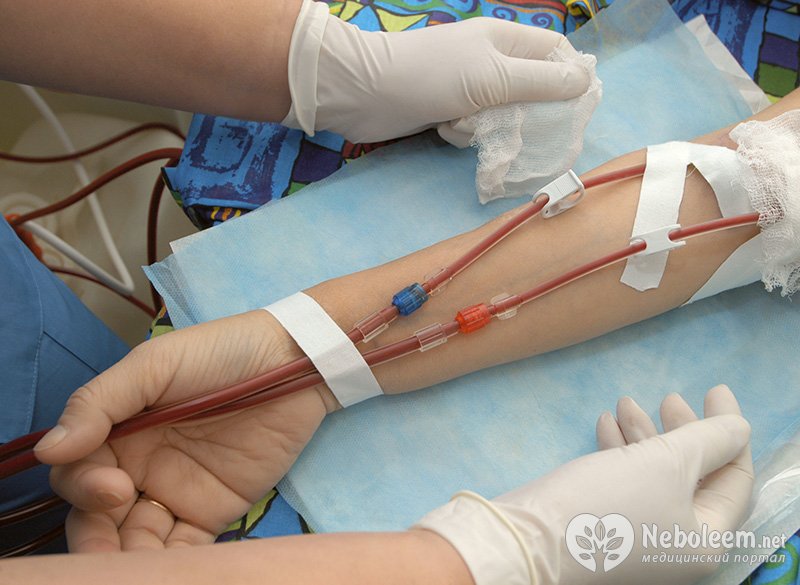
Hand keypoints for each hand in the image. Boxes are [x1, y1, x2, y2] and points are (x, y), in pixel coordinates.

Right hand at [33, 311, 332, 551]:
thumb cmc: (222, 353)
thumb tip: (48, 449)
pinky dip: (170, 565)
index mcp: (120, 430)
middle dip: (94, 536)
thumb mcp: (156, 364)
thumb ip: (101, 403)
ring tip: (133, 568)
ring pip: (133, 540)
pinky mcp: (213, 512)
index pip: (78, 470)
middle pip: (97, 515)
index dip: (83, 486)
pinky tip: (170, 570)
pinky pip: (182, 548)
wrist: (296, 363)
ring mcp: (176, 492)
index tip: (113, 486)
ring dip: (125, 558)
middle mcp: (140, 466)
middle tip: (110, 541)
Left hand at [283, 0, 589, 143]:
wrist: (366, 93)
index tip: (574, 108)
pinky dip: (463, 133)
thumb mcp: (495, 78)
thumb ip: (542, 82)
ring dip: (490, 127)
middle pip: (531, 90)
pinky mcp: (447, 110)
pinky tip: (445, 129)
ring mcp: (467, 87)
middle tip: (521, 130)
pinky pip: (473, 128)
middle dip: (526, 114)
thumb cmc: (433, 76)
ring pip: (502, 115)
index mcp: (505, 41)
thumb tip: (585, 82)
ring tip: (468, 124)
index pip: (555, 53)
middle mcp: (489, 61)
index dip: (569, 78)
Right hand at [416, 385, 754, 584]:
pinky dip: (620, 451)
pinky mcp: (609, 525)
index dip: (729, 430)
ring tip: (627, 400)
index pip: (734, 478)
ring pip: (657, 476)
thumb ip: (710, 440)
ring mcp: (643, 536)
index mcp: (707, 538)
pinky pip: (627, 482)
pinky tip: (604, 423)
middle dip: (682, 431)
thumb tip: (738, 427)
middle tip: (670, 396)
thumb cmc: (609, 502)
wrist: (531, 538)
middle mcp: (679, 543)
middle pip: (695, 475)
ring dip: (645, 435)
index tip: (714, 389)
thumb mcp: (666, 463)